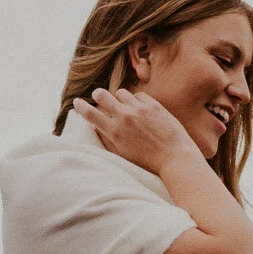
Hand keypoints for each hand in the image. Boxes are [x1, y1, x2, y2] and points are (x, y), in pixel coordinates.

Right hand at [73, 89, 194, 174]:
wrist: (175, 158)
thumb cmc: (148, 161)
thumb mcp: (122, 154)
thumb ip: (107, 139)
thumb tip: (96, 127)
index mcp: (114, 132)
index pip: (90, 114)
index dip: (80, 106)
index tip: (77, 102)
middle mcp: (124, 117)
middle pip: (101, 95)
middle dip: (98, 94)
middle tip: (99, 97)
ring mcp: (139, 109)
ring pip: (120, 92)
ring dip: (119, 98)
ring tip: (124, 106)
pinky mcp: (153, 105)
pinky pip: (138, 94)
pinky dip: (136, 100)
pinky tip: (141, 109)